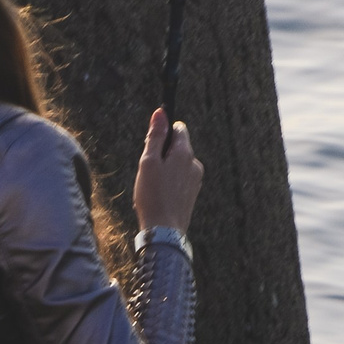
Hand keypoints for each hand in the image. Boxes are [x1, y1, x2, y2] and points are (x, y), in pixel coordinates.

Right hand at [132, 109, 202, 234]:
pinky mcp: (192, 193)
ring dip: (165, 169)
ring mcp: (196, 180)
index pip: (178, 128)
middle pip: (177, 147)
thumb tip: (160, 112)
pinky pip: (180, 180)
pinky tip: (158, 196)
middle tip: (148, 170)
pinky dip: (169, 183)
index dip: (163, 133)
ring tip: (152, 186)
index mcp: (185, 153)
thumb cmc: (153, 196)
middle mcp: (195, 164)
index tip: (151, 145)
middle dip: (162, 153)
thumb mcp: (148, 162)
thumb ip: (155, 136)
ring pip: (178, 164)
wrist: (164, 231)